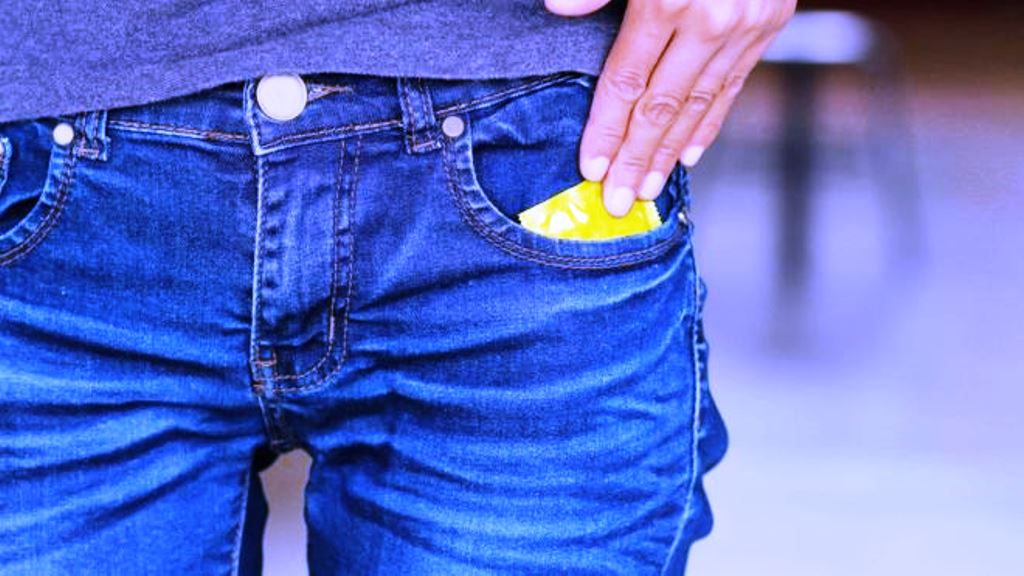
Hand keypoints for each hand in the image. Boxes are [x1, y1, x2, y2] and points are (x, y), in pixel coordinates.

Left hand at [545, 0, 795, 216]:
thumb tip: (560, 10)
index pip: (627, 82)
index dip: (607, 129)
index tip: (591, 168)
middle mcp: (712, 19)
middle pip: (662, 106)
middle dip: (637, 159)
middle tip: (618, 203)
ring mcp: (747, 23)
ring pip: (700, 103)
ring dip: (671, 152)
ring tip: (650, 189)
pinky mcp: (770, 21)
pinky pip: (734, 84)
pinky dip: (711, 121)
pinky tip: (691, 152)